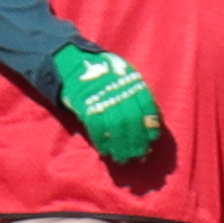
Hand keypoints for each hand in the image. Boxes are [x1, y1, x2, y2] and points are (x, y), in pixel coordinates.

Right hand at [51, 45, 167, 169]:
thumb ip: (134, 93)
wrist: (72, 63)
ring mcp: (101, 96)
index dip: (150, 126)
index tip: (151, 141)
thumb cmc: (102, 72)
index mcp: (130, 79)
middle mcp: (117, 87)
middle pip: (132, 119)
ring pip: (116, 126)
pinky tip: (106, 151)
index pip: (146, 106)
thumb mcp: (122, 74)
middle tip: (139, 156)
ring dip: (121, 146)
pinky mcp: (85, 104)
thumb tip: (151, 123)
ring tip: (123, 158)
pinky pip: (97, 127)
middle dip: (136, 141)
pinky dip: (102, 141)